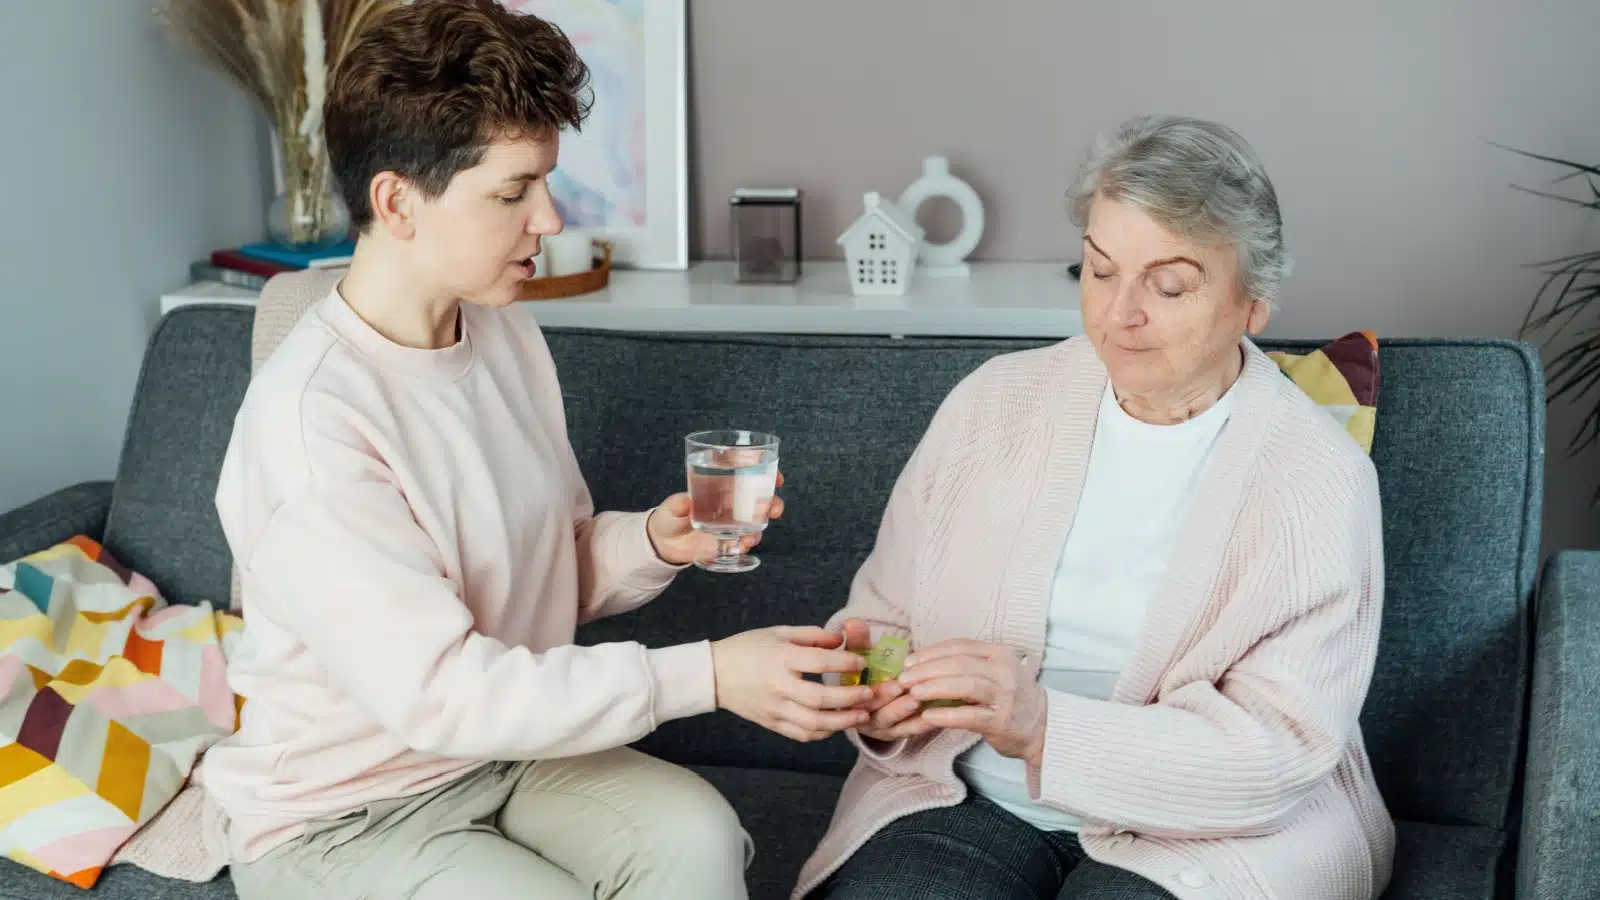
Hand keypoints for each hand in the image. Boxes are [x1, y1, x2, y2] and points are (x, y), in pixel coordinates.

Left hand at [646, 472, 784, 564]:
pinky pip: (745, 541)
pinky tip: (740, 545)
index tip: (776, 478)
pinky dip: (746, 543)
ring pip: (757, 522)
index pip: (748, 476)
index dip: (766, 474)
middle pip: (761, 500)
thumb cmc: (670, 516)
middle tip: (774, 509)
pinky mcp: (729, 540)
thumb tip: (687, 500)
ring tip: (750, 536)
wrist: (665, 543)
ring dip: (760, 528)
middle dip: (773, 503)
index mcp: (722, 487)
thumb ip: (679, 503)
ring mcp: (733, 523)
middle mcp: (732, 504)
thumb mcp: (672, 506)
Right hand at [711, 626, 872, 742]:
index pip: (819, 662)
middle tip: (869, 694)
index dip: (845, 663)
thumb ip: (813, 635)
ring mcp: (774, 708)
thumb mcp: (780, 632)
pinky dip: (822, 733)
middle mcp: (778, 685)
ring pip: (813, 723)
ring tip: (861, 715)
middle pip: (820, 698)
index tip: (861, 662)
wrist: (714, 674)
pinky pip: (801, 734)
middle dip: (849, 698)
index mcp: (780, 658)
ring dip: (842, 721)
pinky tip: (836, 725)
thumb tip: (843, 640)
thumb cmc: (748, 647)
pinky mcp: (771, 723)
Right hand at [839, 618, 934, 742]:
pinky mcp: (899, 733)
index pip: (859, 699)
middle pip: (878, 713)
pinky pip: (910, 732)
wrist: (875, 694)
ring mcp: (883, 728)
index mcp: (852, 700)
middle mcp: (865, 718)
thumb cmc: (868, 671)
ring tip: (918, 700)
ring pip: (894, 725)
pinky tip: (934, 715)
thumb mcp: (860, 655)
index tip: (890, 681)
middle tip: (905, 689)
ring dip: (906, 713)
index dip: (875, 691)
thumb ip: (858, 640)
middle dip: (891, 701)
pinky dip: (922, 725)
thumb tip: (852, 621)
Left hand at [898, 639, 1047, 766]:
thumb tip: (922, 662)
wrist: (1042, 727)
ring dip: (934, 687)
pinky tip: (928, 716)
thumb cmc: (1010, 698)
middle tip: (904, 678)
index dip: (931, 652)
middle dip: (927, 669)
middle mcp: (1005, 671)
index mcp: (1000, 653)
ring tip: (913, 692)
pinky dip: (947, 715)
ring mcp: (1006, 696)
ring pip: (965, 685)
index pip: (960, 647)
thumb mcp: (995, 672)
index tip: (909, 661)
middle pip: (959, 664)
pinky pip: (970, 715)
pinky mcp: (1003, 721)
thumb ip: (967, 665)